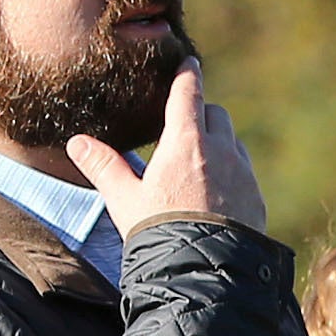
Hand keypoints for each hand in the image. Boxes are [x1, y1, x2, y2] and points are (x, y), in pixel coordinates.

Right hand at [65, 62, 264, 237]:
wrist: (206, 272)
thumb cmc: (160, 232)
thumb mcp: (124, 199)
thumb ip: (103, 167)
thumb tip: (78, 142)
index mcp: (186, 142)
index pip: (188, 95)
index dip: (188, 76)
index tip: (190, 63)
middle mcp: (221, 152)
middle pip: (216, 115)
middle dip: (202, 113)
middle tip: (185, 125)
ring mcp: (244, 175)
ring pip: (234, 143)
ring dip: (219, 143)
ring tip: (200, 160)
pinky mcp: (257, 199)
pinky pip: (246, 173)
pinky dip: (233, 172)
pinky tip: (219, 192)